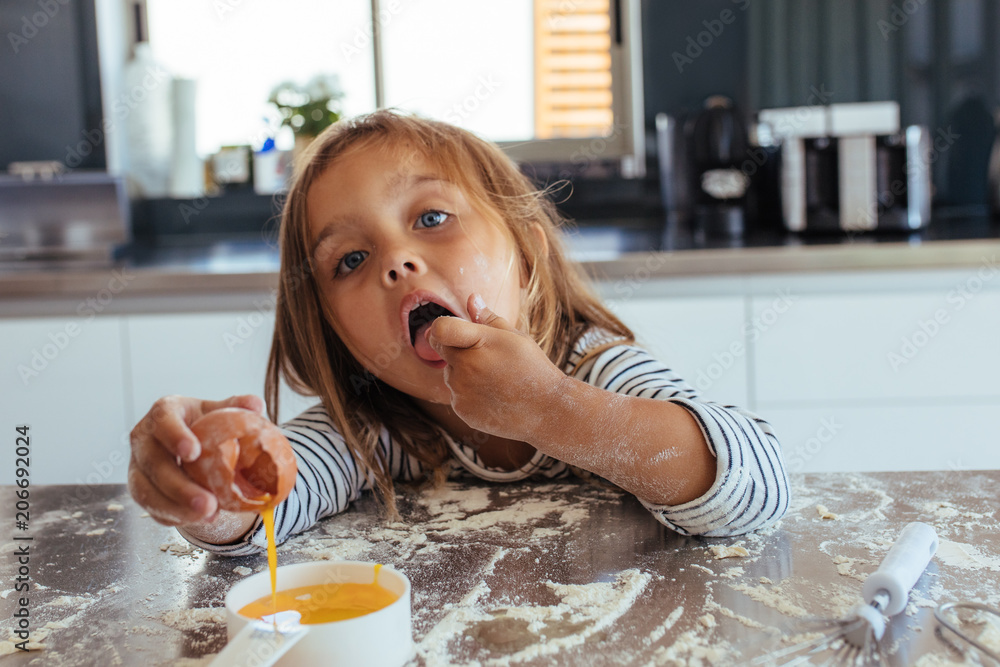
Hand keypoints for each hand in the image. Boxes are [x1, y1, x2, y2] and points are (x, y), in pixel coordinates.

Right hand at [127, 394, 263, 526]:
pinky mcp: (140, 489)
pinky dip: (176, 517)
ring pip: (146, 491)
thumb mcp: (219, 411)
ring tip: (208, 515)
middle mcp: (143, 439)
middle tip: (208, 502)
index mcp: (164, 413)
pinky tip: (200, 519)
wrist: (189, 444)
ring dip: (176, 508)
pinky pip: (152, 508)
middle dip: (179, 486)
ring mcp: (138, 466)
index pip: (163, 421)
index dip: (175, 436)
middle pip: (153, 464)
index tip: (193, 452)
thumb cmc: (204, 423)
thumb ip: (236, 406)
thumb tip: (256, 405)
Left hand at [426, 293, 565, 441]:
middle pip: (443, 351)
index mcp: (478, 343)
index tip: (451, 332)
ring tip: (495, 379)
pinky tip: (493, 395)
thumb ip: (487, 318)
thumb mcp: (514, 337)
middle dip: (457, 350)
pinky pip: (457, 396)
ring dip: (464, 373)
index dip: (441, 328)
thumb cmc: (531, 367)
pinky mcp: (462, 411)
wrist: (546, 409)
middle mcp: (465, 368)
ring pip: (450, 374)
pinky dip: (469, 394)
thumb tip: (471, 299)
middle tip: (486, 358)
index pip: (440, 330)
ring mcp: (461, 392)